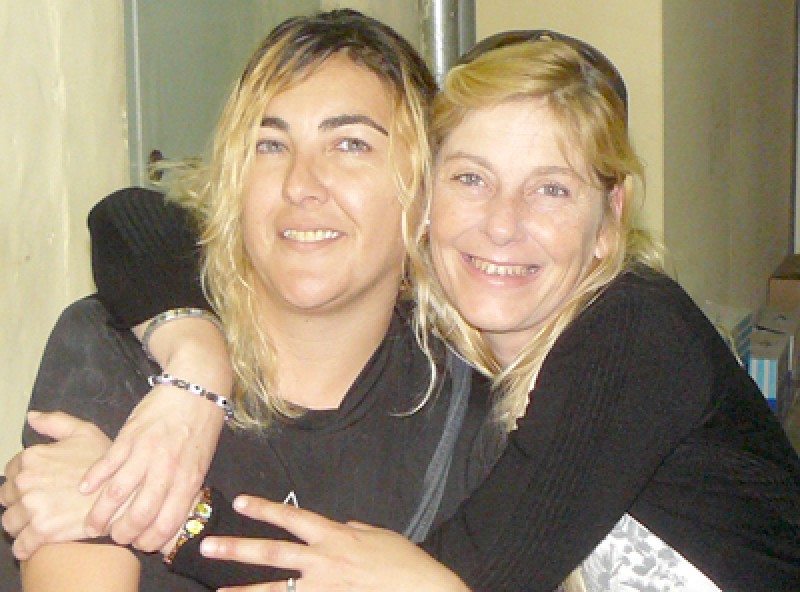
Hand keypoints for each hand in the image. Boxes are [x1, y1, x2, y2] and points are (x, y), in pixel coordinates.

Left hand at [0, 411, 111, 559]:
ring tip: (38, 522)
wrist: (126, 495)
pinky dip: (25, 547)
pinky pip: (21, 546)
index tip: (38, 484)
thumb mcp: (85, 432)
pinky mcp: (41, 532)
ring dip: (21, 524)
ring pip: (10, 522)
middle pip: (7, 497)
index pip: (10, 471)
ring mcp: (32, 508)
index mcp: (33, 457)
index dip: (23, 478)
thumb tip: (32, 417)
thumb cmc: (107, 464)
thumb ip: (56, 422)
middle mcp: (26, 482)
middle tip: (41, 503)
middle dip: (20, 501)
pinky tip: (35, 543)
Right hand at [80, 384, 224, 550]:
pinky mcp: (129, 436)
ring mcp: (146, 453)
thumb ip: (186, 486)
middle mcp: (167, 470)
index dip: (150, 539)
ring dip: (100, 513)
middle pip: (139, 515)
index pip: (167, 522)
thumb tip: (170, 512)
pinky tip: (84, 489)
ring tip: (92, 522)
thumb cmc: (202, 424)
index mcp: (189, 479)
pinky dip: (92, 480)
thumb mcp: (202, 460)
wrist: (197, 386)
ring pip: (117, 493)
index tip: (140, 543)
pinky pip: (106, 464)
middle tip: (114, 535)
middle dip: (123, 532)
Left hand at [200, 496, 469, 591]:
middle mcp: (323, 561)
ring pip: (275, 590)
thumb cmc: (404, 562)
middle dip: (237, 549)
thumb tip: (335, 527)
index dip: (265, 508)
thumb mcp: (377, 535)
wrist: (424, 591)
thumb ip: (351, 529)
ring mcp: (324, 589)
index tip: (240, 501)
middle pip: (272, 553)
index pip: (292, 517)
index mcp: (335, 536)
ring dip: (244, 591)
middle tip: (206, 547)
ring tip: (217, 591)